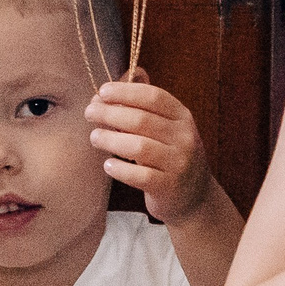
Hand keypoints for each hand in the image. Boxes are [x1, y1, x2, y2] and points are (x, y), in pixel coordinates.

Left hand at [87, 71, 218, 222]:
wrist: (195, 197)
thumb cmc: (170, 156)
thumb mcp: (166, 129)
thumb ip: (143, 108)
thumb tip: (109, 87)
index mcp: (183, 117)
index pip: (154, 97)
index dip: (126, 92)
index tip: (102, 91)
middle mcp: (184, 138)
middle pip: (142, 119)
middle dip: (110, 113)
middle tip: (89, 113)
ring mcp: (179, 163)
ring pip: (139, 146)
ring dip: (111, 139)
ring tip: (94, 137)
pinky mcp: (169, 187)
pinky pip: (140, 176)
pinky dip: (120, 169)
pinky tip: (108, 165)